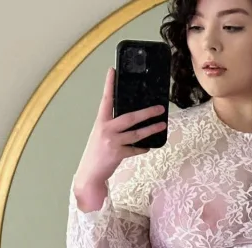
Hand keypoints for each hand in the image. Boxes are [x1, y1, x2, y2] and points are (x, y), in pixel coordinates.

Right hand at [73, 68, 166, 209]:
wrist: (89, 174)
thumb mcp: (101, 135)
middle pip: (130, 117)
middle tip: (160, 108)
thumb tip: (131, 122)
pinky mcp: (118, 154)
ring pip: (136, 133)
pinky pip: (135, 149)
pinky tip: (148, 147)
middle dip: (146, 112)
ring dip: (151, 129)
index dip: (109, 84)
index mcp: (100, 121)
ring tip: (162, 125)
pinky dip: (142, 148)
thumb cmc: (97, 153)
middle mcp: (106, 129)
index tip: (112, 70)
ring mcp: (112, 141)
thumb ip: (113, 127)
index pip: (106, 99)